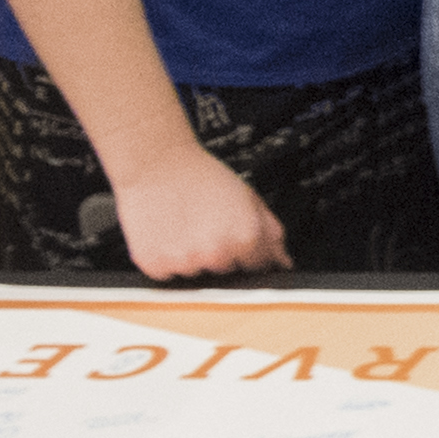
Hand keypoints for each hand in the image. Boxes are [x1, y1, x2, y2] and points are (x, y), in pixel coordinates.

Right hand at [110, 148, 289, 279]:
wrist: (156, 163)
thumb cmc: (201, 176)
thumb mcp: (248, 196)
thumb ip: (271, 232)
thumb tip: (283, 261)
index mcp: (245, 240)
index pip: (258, 266)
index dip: (247, 249)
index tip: (233, 233)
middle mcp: (217, 256)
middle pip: (226, 271)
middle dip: (220, 254)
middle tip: (205, 224)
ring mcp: (185, 264)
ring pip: (196, 274)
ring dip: (192, 258)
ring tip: (184, 226)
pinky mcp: (155, 266)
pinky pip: (168, 274)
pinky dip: (166, 260)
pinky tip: (167, 234)